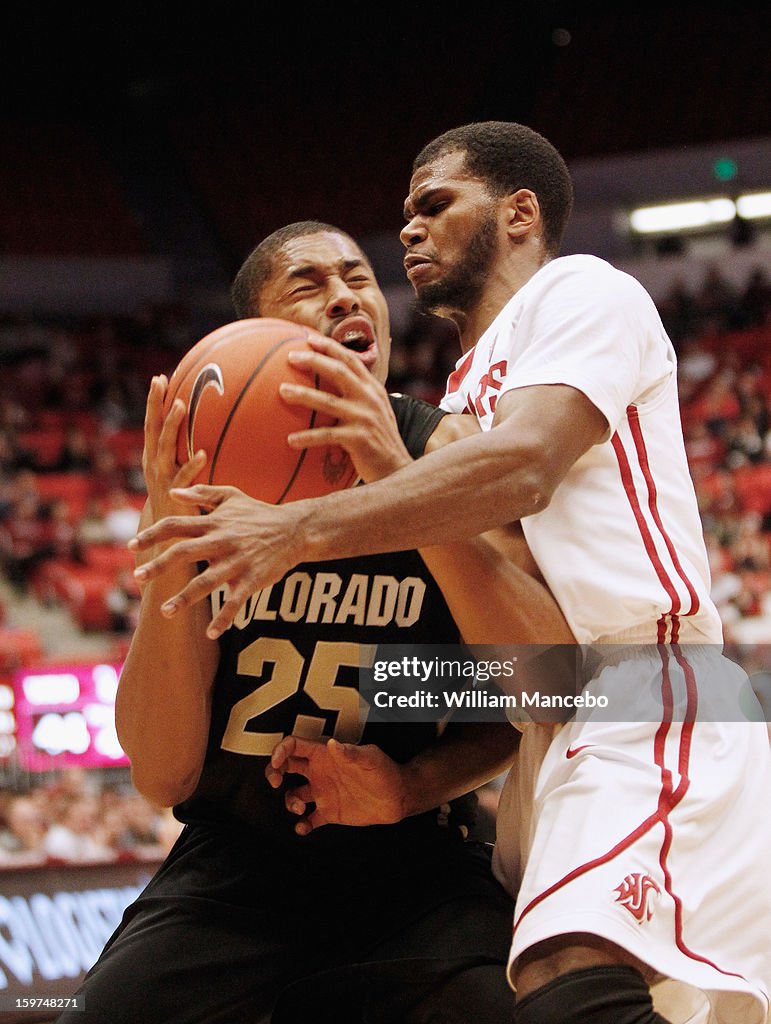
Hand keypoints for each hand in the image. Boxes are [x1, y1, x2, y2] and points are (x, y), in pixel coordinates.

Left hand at [130, 484, 305, 636]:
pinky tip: (210, 633)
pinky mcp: (253, 579)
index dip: (153, 534)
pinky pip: (236, 602)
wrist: (295, 530)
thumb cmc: (259, 513)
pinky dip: (224, 618)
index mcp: (214, 522)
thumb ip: (202, 493)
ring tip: (165, 612)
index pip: (177, 525)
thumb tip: (172, 491)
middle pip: (185, 552)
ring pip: (207, 581)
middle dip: (160, 565)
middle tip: (138, 577)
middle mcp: (222, 541)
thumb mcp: (232, 496)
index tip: (131, 545)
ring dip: (185, 597)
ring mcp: (237, 562)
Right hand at [142, 375, 206, 524]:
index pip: (151, 423)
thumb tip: (200, 432)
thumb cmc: (175, 498)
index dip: (153, 402)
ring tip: (181, 406)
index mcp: (152, 456)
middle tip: (159, 381)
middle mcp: (154, 463)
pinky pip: (185, 477)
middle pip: (152, 428)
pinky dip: (193, 465)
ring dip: (172, 426)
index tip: (159, 377)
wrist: (166, 534)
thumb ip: (181, 454)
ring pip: (165, 447)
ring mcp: (162, 478)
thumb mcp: (172, 473)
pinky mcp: (176, 494)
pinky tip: (203, 453)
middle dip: (154, 404)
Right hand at [265, 735, 406, 834]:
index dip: (281, 751)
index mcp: (325, 755)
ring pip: (292, 795)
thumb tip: (332, 744)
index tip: (278, 762)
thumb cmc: (385, 770)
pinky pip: (308, 820)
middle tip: (274, 781)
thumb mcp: (369, 757)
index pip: (295, 746)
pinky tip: (304, 827)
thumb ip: (350, 752)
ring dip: (288, 802)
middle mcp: (319, 772)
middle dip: (273, 771)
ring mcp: (323, 792)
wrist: (397, 796)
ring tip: (298, 808)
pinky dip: (302, 825)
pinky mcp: (329, 812)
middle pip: (286, 767)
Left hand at [280, 338, 411, 481]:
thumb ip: (358, 400)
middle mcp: (370, 399)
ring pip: (328, 401)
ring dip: (302, 395)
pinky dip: (307, 437)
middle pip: (339, 371)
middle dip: (314, 360)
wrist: (397, 470)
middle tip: (289, 356)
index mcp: (373, 390)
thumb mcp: (374, 415)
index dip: (330, 346)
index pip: (351, 360)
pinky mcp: (359, 439)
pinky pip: (327, 435)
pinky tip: (290, 440)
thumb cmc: (379, 444)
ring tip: (281, 391)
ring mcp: (365, 418)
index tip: (308, 337)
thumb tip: (329, 392)